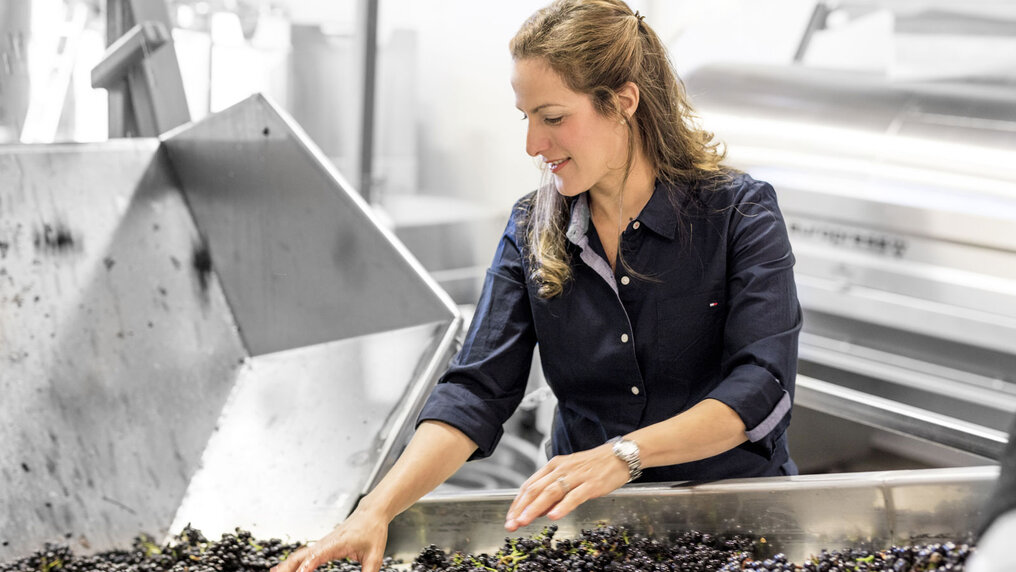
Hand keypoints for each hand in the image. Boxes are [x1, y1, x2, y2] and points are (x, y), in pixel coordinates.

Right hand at [270, 508, 388, 571]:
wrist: (372, 512)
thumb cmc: (373, 530)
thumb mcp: (375, 556)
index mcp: (337, 543)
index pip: (317, 556)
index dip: (306, 567)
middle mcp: (326, 542)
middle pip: (301, 555)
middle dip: (287, 567)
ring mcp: (323, 542)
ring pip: (300, 554)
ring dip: (286, 564)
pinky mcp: (324, 544)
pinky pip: (305, 553)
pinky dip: (293, 561)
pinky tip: (285, 567)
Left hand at [504, 442, 629, 531]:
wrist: (620, 455)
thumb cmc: (594, 466)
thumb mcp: (569, 474)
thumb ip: (554, 491)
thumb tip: (538, 510)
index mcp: (554, 466)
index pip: (529, 485)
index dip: (517, 503)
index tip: (510, 517)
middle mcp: (561, 469)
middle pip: (535, 489)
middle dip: (521, 508)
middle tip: (511, 524)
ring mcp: (576, 476)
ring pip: (550, 492)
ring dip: (534, 508)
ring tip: (524, 521)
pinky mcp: (591, 484)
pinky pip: (574, 496)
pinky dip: (562, 506)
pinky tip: (553, 516)